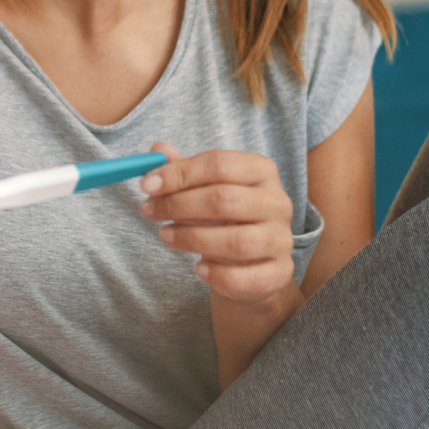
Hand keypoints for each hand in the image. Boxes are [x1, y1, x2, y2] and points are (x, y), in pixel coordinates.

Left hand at [138, 144, 296, 306]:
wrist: (253, 260)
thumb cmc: (226, 217)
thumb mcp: (205, 188)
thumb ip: (183, 170)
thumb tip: (157, 150)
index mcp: (261, 171)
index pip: (218, 164)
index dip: (179, 173)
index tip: (147, 185)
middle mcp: (277, 202)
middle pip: (224, 199)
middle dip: (178, 205)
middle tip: (148, 211)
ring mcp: (282, 239)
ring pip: (236, 241)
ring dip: (192, 239)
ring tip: (166, 235)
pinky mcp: (279, 272)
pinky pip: (248, 278)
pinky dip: (218, 275)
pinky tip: (198, 268)